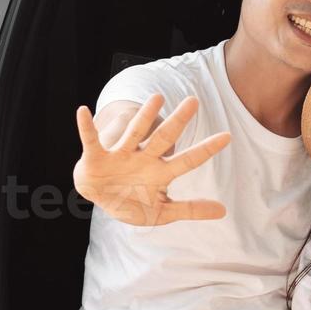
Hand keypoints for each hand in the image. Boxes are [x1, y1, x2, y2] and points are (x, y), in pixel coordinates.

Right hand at [73, 94, 230, 225]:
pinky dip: (86, 127)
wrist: (103, 200)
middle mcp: (144, 159)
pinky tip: (83, 111)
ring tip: (157, 97)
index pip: (188, 160)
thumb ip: (190, 209)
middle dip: (178, 121)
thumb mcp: (162, 211)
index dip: (206, 149)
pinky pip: (91, 140)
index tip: (228, 136)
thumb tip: (223, 211)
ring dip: (144, 116)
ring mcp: (121, 155)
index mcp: (161, 173)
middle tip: (194, 101)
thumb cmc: (135, 201)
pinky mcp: (97, 156)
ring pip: (135, 132)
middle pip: (164, 138)